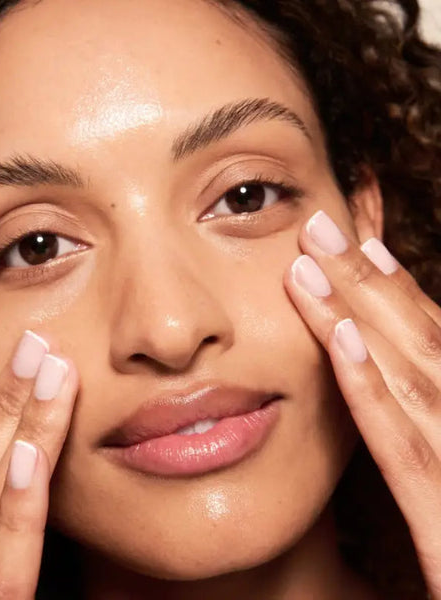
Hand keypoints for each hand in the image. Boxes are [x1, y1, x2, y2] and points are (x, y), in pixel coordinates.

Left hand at [284, 209, 440, 597]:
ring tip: (311, 263)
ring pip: (412, 381)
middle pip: (422, 347)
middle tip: (320, 227)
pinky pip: (407, 454)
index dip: (398, 294)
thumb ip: (424, 442)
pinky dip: (373, 392)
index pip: (434, 351)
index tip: (361, 248)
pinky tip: (338, 345)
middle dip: (367, 283)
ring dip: (358, 316)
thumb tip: (389, 378)